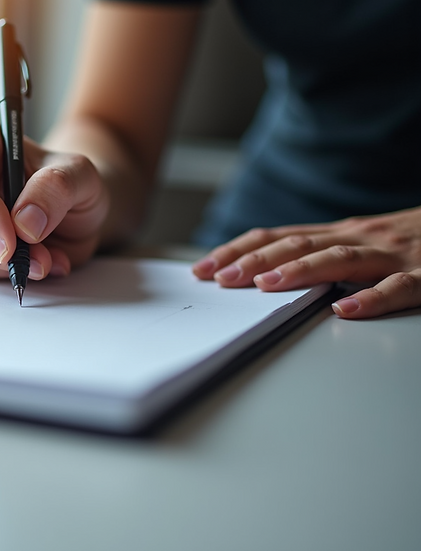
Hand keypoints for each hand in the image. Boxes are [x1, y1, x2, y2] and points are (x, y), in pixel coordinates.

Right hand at [0, 114, 108, 280]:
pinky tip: (33, 262)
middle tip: (37, 259)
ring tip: (46, 257)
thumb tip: (24, 222)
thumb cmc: (69, 182)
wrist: (72, 211)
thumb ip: (57, 188)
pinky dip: (5, 274)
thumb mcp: (81, 175)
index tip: (14, 239)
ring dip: (5, 265)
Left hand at [192, 207, 420, 318]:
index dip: (238, 250)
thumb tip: (263, 274)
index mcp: (340, 232)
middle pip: (298, 244)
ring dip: (299, 271)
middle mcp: (360, 236)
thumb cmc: (413, 242)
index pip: (277, 236)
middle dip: (254, 261)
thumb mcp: (361, 243)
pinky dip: (374, 299)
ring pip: (340, 259)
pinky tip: (347, 312)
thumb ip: (320, 254)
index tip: (202, 268)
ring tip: (266, 286)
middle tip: (220, 278)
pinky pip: (400, 288)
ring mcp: (394, 254)